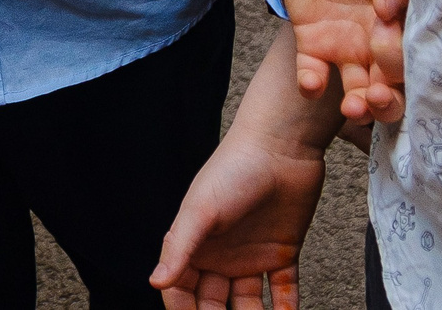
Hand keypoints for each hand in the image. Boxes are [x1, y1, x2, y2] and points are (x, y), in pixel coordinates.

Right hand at [151, 124, 328, 309]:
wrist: (282, 147)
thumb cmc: (234, 169)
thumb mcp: (201, 210)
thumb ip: (179, 248)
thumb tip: (155, 282)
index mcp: (195, 245)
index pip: (182, 290)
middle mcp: (221, 254)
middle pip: (213, 302)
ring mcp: (251, 255)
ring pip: (248, 304)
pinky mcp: (282, 253)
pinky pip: (284, 291)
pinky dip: (286, 309)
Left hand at [281, 0, 405, 124]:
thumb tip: (390, 9)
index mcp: (401, 25)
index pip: (410, 59)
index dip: (402, 62)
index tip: (386, 44)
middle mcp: (376, 45)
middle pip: (389, 88)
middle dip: (387, 101)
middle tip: (376, 95)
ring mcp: (345, 48)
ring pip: (356, 92)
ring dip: (357, 106)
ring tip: (352, 107)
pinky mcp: (312, 45)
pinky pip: (312, 74)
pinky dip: (311, 84)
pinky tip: (312, 82)